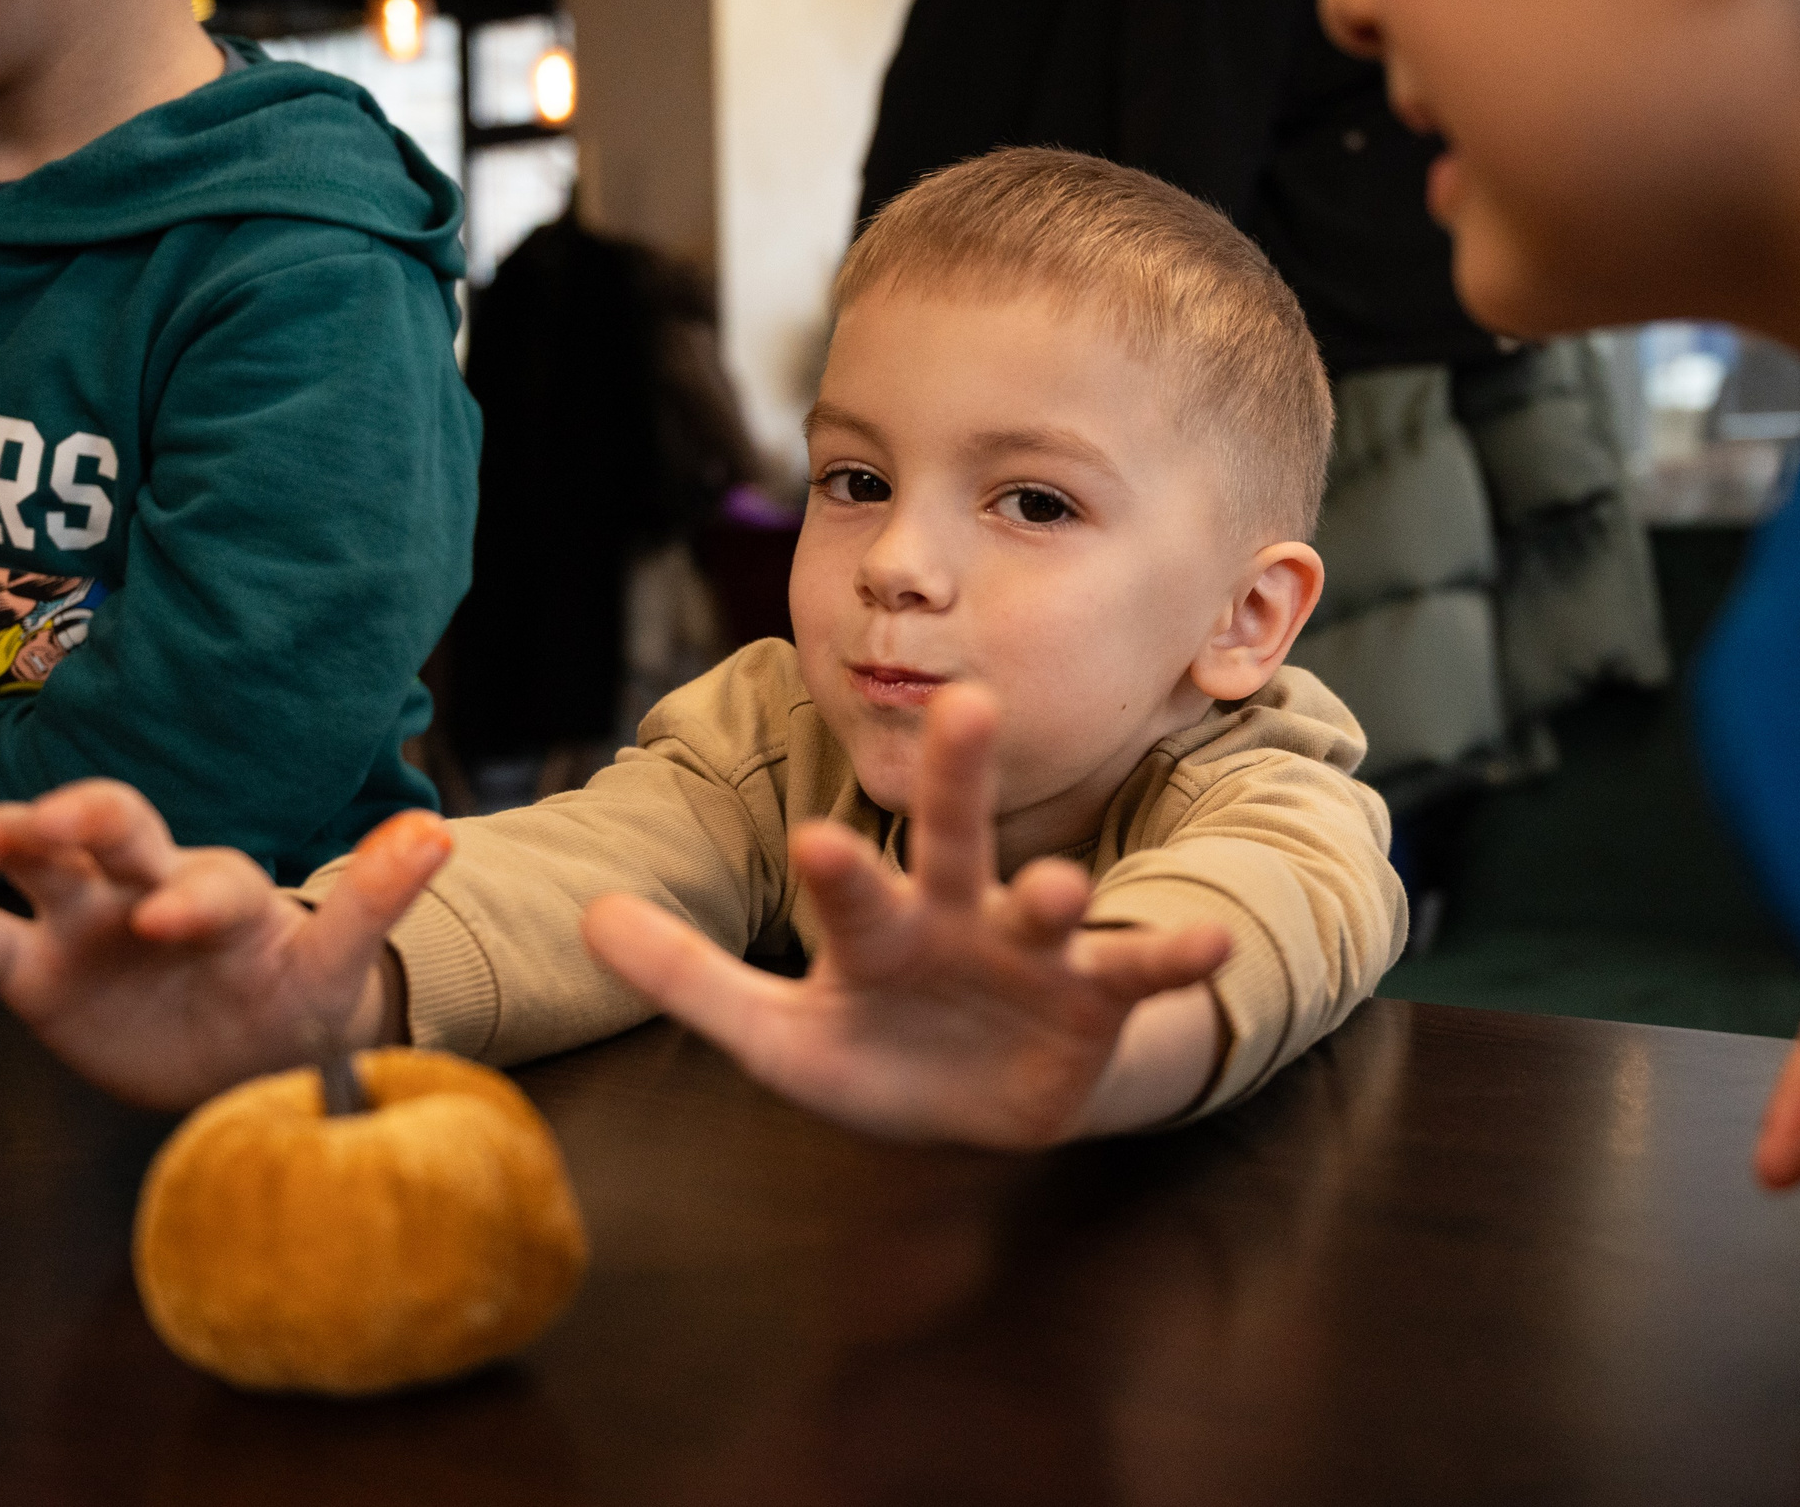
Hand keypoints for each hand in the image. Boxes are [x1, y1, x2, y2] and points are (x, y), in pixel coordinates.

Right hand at [0, 780, 449, 1110]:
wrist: (249, 1059)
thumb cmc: (297, 1002)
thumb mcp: (339, 965)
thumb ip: (377, 900)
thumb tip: (440, 831)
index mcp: (230, 889)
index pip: (210, 879)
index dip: (192, 897)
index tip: (171, 923)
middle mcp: (151, 885)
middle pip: (115, 828)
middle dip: (81, 817)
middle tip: (45, 829)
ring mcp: (88, 921)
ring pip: (38, 863)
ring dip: (4, 839)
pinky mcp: (38, 971)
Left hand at [582, 685, 1232, 1147]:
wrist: (988, 1097)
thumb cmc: (882, 1053)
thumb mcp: (781, 1038)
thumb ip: (691, 980)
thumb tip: (588, 916)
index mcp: (881, 923)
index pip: (852, 889)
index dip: (838, 872)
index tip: (817, 838)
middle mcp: (960, 915)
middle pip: (955, 838)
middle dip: (956, 780)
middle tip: (964, 702)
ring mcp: (1031, 951)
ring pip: (1048, 904)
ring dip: (1059, 893)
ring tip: (1063, 886)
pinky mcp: (1094, 997)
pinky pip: (1136, 971)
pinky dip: (1172, 956)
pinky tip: (1212, 943)